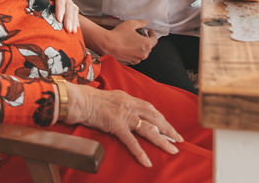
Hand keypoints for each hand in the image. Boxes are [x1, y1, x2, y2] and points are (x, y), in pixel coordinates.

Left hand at [29, 0, 78, 32]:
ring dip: (73, 20)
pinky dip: (75, 18)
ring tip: (72, 31)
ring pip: (72, 8)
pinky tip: (76, 27)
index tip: (59, 19)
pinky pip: (73, 9)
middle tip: (68, 30)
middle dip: (69, 18)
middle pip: (68, 4)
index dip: (60, 8)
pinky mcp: (66, 0)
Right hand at [66, 82, 182, 166]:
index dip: (161, 118)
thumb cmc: (90, 100)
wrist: (79, 100)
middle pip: (154, 117)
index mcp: (128, 98)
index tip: (169, 127)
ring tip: (172, 150)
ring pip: (148, 128)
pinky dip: (140, 152)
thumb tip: (130, 114)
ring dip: (162, 140)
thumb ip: (122, 105)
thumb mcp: (111, 98)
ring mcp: (124, 115)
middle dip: (168, 128)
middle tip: (179, 139)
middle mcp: (129, 104)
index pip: (150, 108)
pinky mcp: (116, 125)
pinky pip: (131, 141)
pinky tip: (148, 162)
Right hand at [103, 19, 157, 64]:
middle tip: (140, 34)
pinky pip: (136, 57)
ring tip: (133, 40)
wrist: (108, 44)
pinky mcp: (130, 62)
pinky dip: (134, 52)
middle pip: (149, 47)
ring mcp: (136, 59)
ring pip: (142, 52)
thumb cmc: (118, 35)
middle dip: (146, 40)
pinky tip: (128, 46)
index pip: (155, 40)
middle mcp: (143, 54)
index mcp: (146, 44)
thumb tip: (146, 22)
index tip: (149, 31)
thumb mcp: (131, 24)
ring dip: (140, 46)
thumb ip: (141, 23)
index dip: (153, 34)